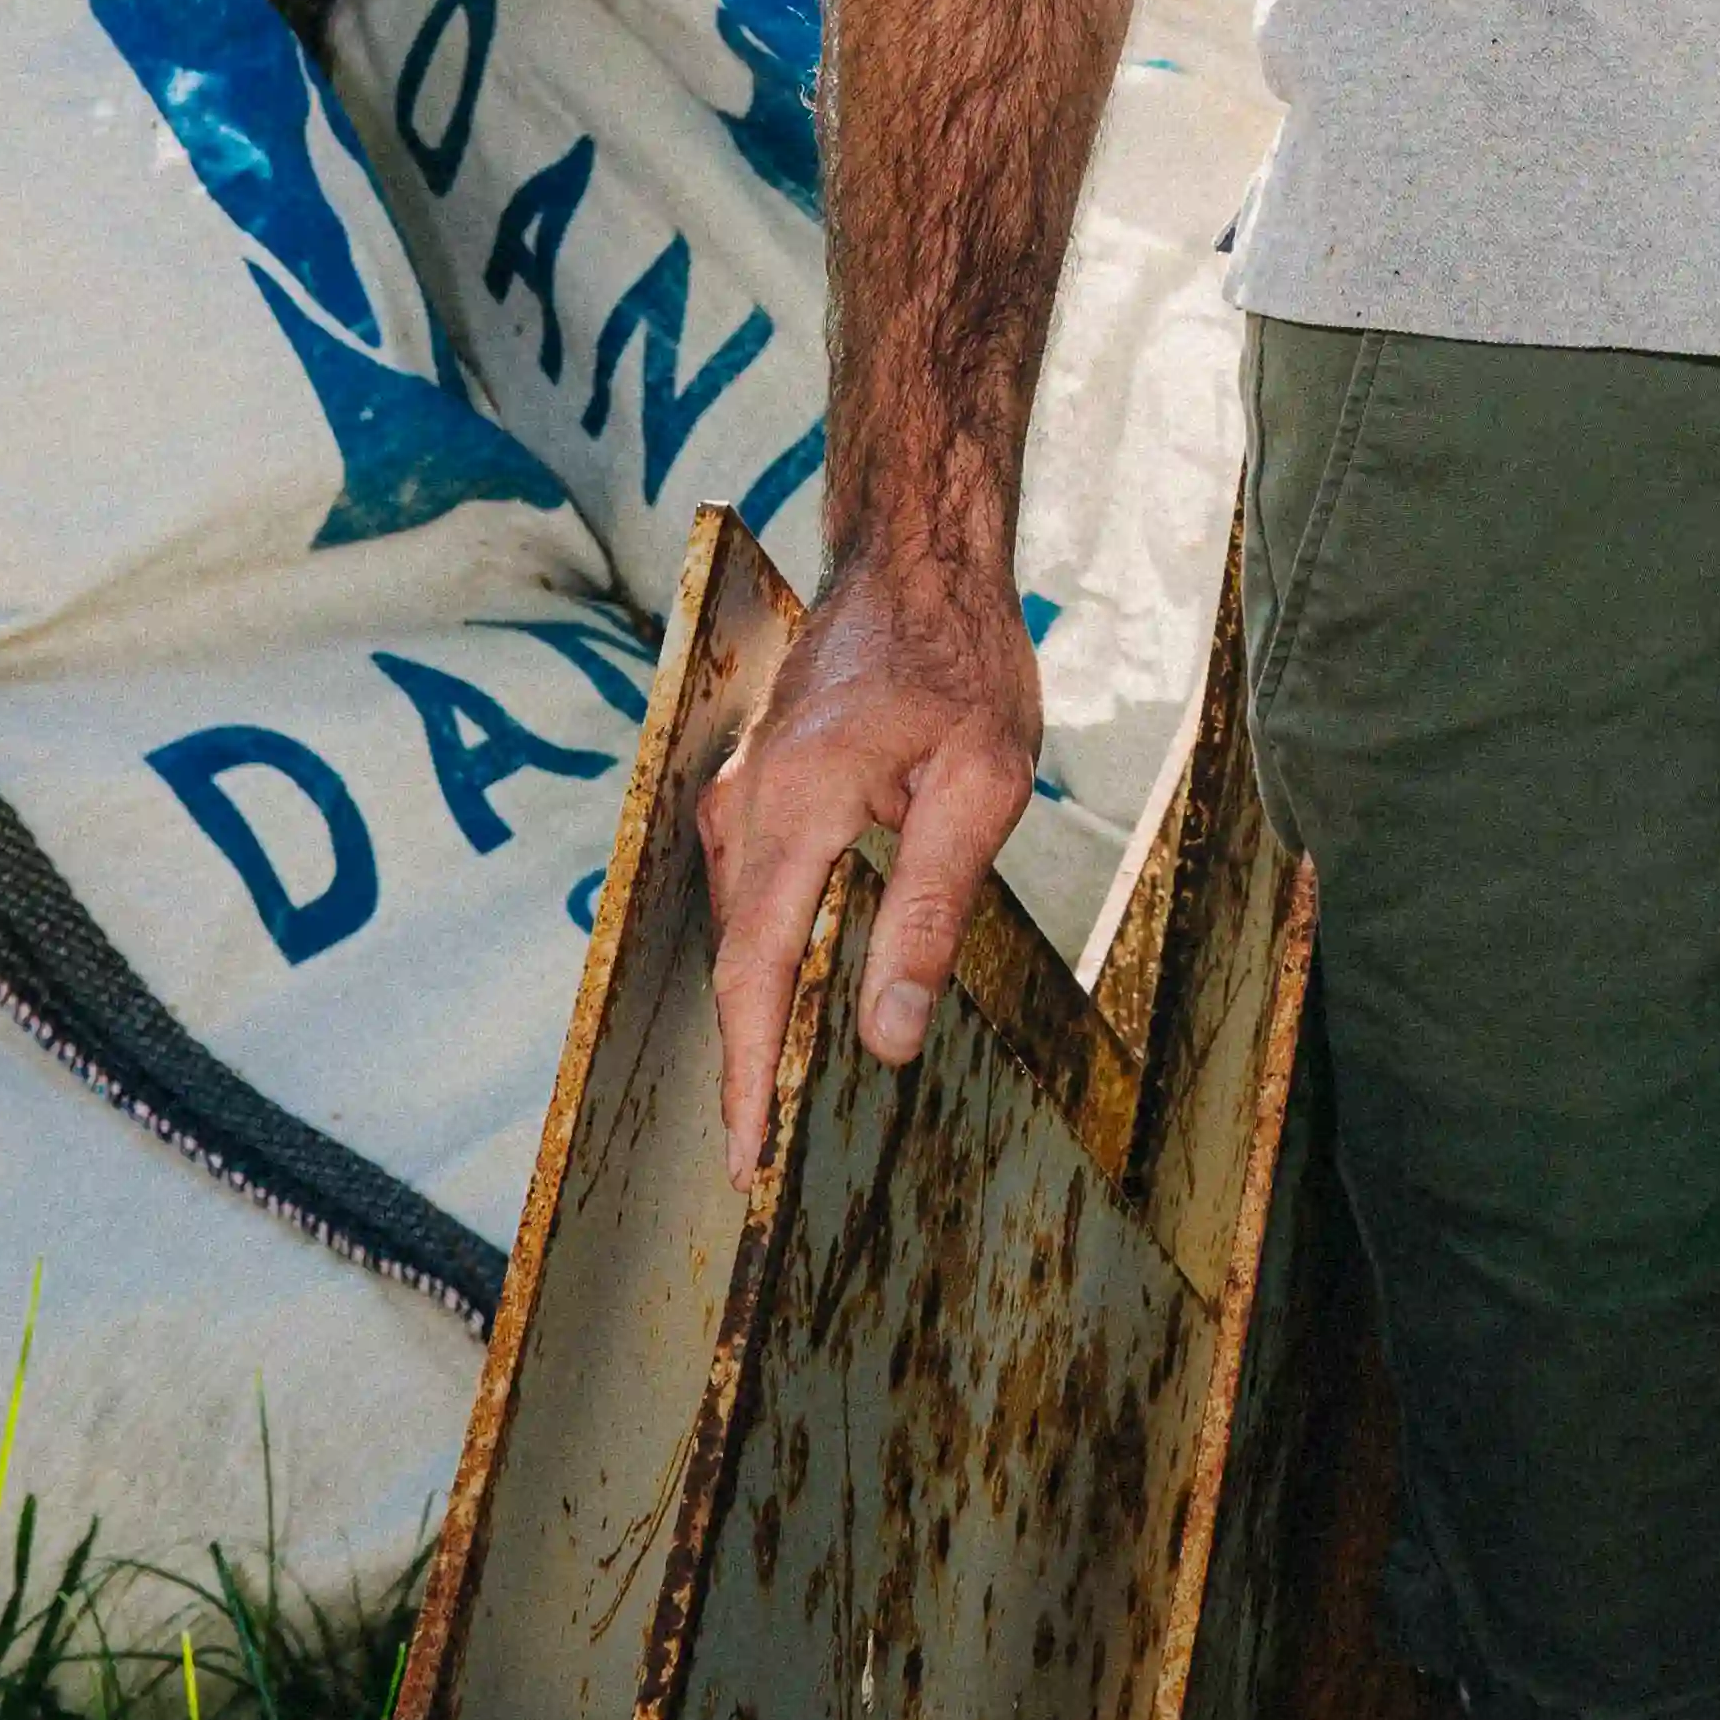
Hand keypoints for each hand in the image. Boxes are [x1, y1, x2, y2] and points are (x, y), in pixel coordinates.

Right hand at [699, 550, 1042, 1176]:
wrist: (917, 556)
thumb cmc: (960, 658)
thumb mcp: (981, 784)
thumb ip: (930, 910)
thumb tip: (888, 1030)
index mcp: (796, 809)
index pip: (756, 975)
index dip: (749, 1077)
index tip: (743, 1163)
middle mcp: (749, 803)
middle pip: (738, 958)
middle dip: (746, 1059)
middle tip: (760, 1152)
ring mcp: (746, 787)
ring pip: (740, 923)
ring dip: (754, 1004)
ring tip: (776, 1088)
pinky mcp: (758, 778)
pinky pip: (749, 883)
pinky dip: (764, 945)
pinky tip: (795, 979)